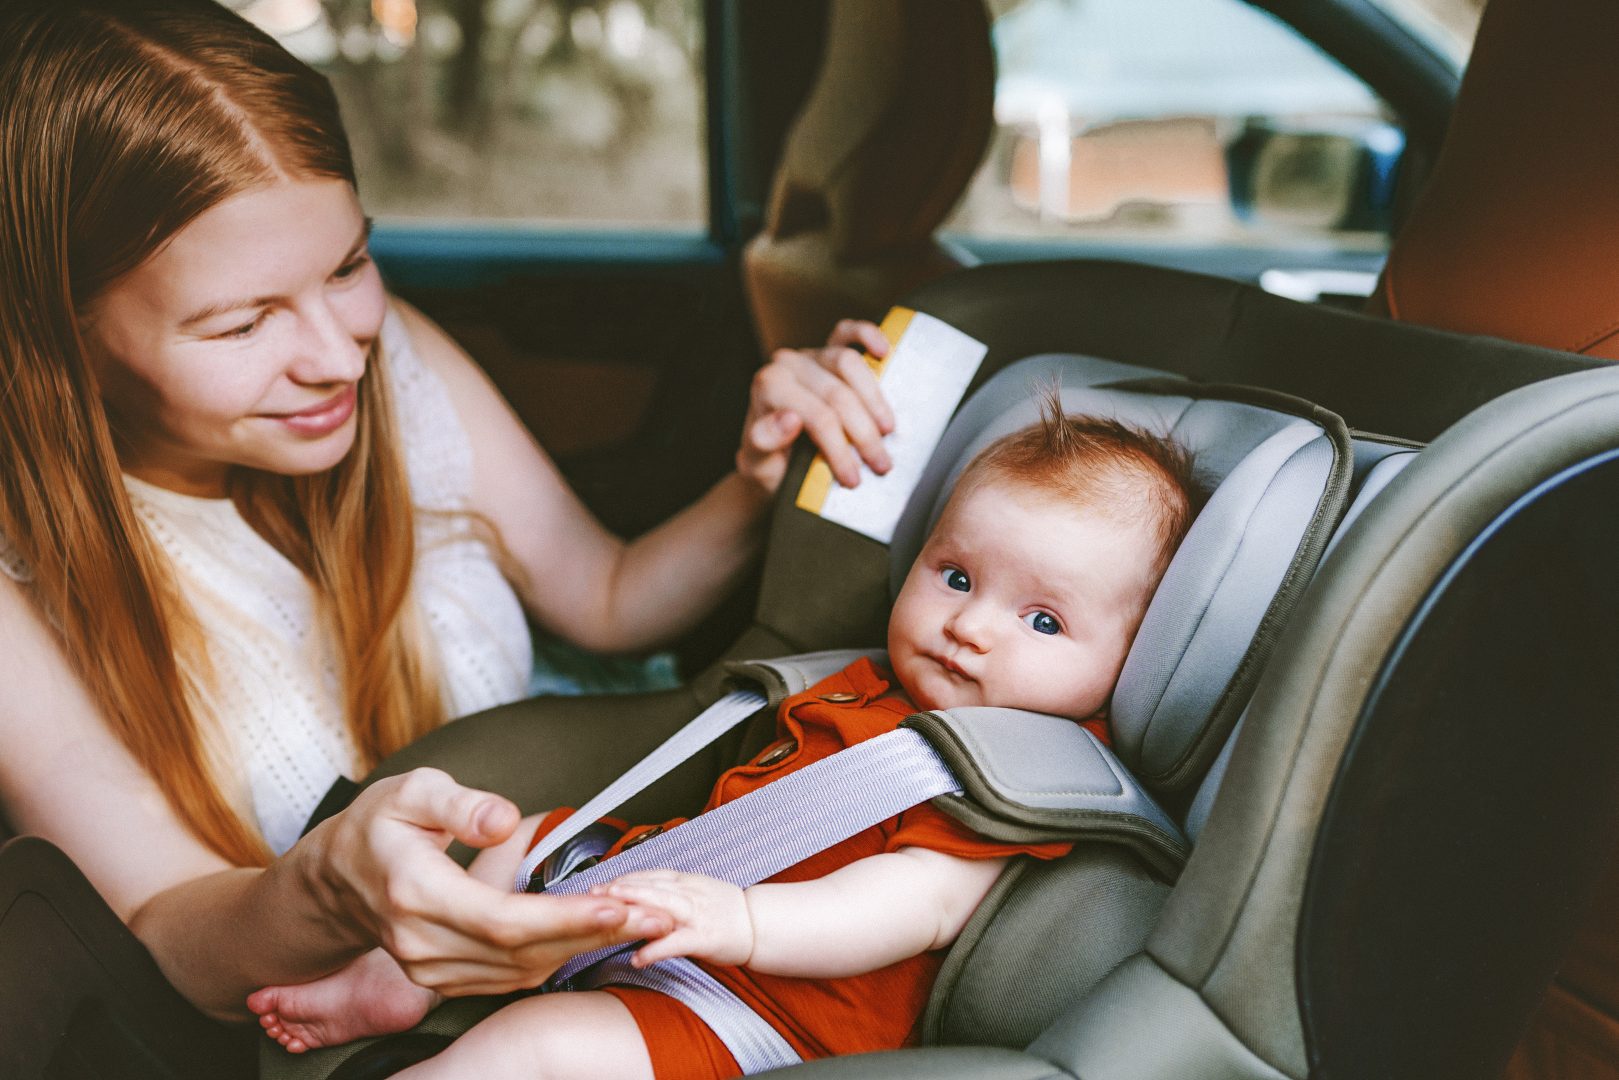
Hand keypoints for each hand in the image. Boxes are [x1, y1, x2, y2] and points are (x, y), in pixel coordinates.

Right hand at [304, 768, 667, 996]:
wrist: (337, 877)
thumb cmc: (381, 824)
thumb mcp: (411, 790)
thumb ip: (458, 803)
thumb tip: (502, 817)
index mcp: (414, 892)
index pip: (501, 918)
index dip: (564, 917)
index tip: (618, 903)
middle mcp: (422, 941)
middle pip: (521, 951)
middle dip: (595, 934)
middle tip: (659, 915)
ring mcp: (431, 967)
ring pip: (520, 970)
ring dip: (587, 948)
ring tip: (645, 921)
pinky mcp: (444, 977)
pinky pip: (510, 976)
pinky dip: (559, 956)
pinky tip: (599, 933)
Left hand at [594, 870, 754, 968]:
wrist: (759, 925)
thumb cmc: (727, 911)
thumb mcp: (699, 890)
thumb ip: (671, 890)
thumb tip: (640, 892)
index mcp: (688, 882)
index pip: (652, 875)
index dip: (626, 877)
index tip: (602, 881)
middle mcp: (691, 894)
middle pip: (653, 887)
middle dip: (623, 888)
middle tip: (595, 892)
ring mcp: (697, 916)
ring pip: (663, 907)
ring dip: (636, 908)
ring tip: (612, 913)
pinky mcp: (705, 939)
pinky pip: (677, 943)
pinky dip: (656, 950)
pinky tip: (638, 958)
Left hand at [736, 319, 896, 495]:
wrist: (772, 461)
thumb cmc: (767, 464)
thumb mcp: (757, 466)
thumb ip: (764, 442)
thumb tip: (789, 419)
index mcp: (769, 386)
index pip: (816, 415)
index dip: (839, 448)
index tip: (853, 478)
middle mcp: (788, 365)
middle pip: (837, 393)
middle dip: (863, 433)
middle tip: (880, 465)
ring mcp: (810, 354)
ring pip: (849, 363)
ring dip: (875, 400)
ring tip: (887, 432)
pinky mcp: (828, 350)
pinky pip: (848, 333)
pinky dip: (867, 336)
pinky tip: (884, 351)